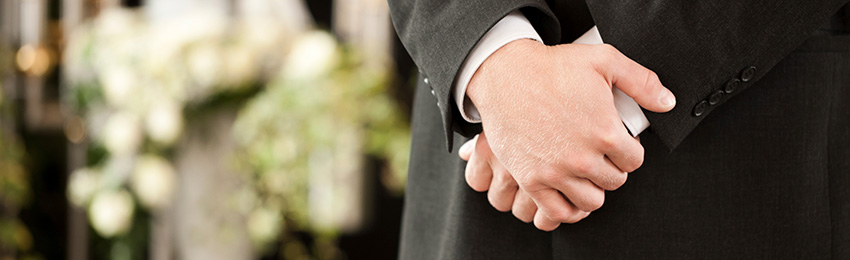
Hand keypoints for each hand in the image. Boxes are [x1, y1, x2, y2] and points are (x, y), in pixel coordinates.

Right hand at [466, 39, 674, 229]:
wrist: (505, 75)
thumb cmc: (551, 67)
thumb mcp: (604, 60)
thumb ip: (641, 82)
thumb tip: (667, 103)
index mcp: (605, 132)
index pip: (634, 161)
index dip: (628, 151)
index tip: (617, 144)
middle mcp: (582, 157)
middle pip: (614, 182)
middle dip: (611, 168)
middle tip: (599, 155)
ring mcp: (556, 172)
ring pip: (591, 201)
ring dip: (591, 188)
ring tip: (585, 173)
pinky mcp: (531, 179)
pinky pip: (558, 212)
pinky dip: (568, 208)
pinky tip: (569, 193)